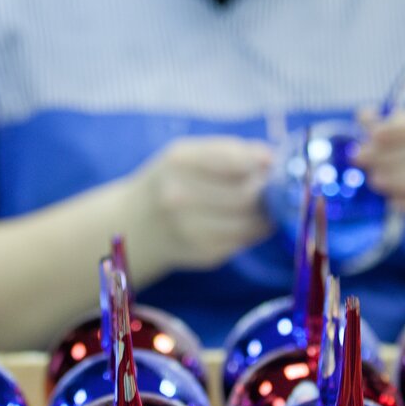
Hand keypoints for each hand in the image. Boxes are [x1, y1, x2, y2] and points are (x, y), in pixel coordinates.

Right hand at [130, 136, 273, 270]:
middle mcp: (180, 196)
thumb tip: (271, 158)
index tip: (268, 163)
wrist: (133, 227)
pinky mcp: (204, 254)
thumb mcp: (188, 156)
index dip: (260, 162)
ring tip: (259, 205)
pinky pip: (245, 240)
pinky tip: (241, 223)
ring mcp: (190, 229)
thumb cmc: (169, 182)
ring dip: (264, 213)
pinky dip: (252, 231)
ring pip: (252, 221)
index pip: (237, 160)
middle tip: (267, 187)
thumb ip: (230, 151)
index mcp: (179, 162)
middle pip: (248, 193)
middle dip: (265, 190)